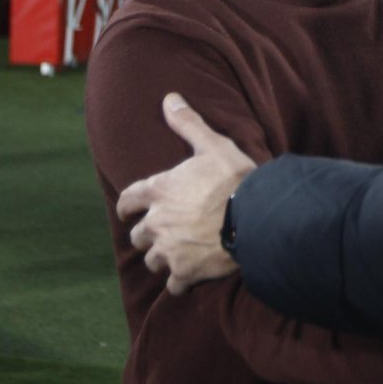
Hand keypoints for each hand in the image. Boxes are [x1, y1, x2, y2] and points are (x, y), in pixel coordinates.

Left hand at [116, 94, 256, 295]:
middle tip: (159, 234)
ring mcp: (169, 250)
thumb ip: (188, 124)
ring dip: (161, 258)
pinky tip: (188, 279)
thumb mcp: (212, 145)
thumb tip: (169, 98)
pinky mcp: (185, 272)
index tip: (128, 212)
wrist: (255, 218)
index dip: (127, 206)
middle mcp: (157, 222)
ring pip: (152, 260)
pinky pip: (173, 284)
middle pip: (138, 236)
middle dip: (147, 235)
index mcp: (159, 190)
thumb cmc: (234, 179)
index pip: (128, 200)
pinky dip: (179, 282)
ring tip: (174, 256)